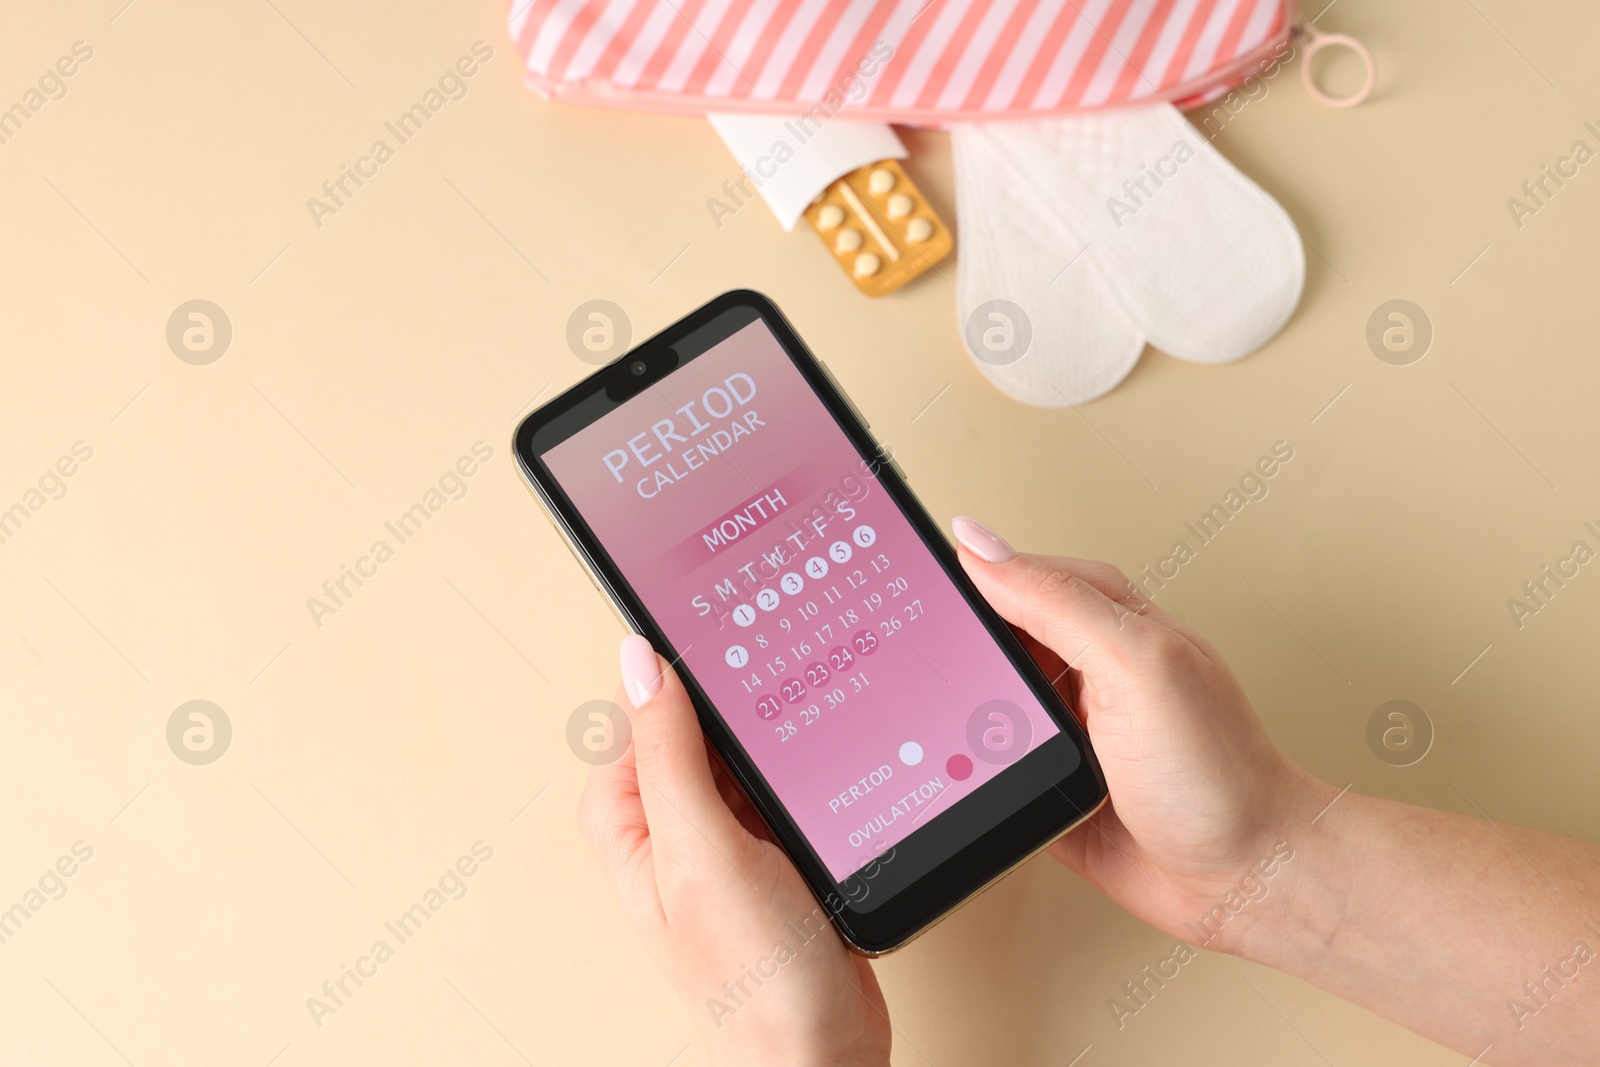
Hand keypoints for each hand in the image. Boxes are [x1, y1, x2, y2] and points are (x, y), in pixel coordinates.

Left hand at [579, 634, 891, 1066]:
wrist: (819, 1057)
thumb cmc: (751, 981)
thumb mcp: (702, 851)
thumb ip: (670, 753)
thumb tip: (638, 659)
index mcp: (631, 821)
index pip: (642, 707)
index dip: (682, 667)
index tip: (727, 629)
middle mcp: (671, 829)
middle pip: (699, 725)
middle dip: (741, 702)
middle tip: (786, 671)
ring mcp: (724, 843)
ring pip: (748, 753)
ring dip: (780, 737)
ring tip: (815, 723)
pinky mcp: (774, 855)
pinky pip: (785, 787)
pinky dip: (808, 769)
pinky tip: (834, 762)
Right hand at [951, 516, 1335, 953]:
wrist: (1245, 880)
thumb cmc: (1217, 772)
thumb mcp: (1134, 664)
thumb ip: (1057, 602)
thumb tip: (981, 546)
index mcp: (1109, 621)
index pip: (1019, 574)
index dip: (966, 572)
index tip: (911, 575)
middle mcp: (1087, 669)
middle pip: (994, 637)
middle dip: (953, 645)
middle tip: (906, 654)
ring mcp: (1070, 728)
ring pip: (986, 700)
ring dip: (957, 708)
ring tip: (923, 714)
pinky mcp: (1052, 784)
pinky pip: (991, 764)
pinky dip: (966, 766)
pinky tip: (950, 768)